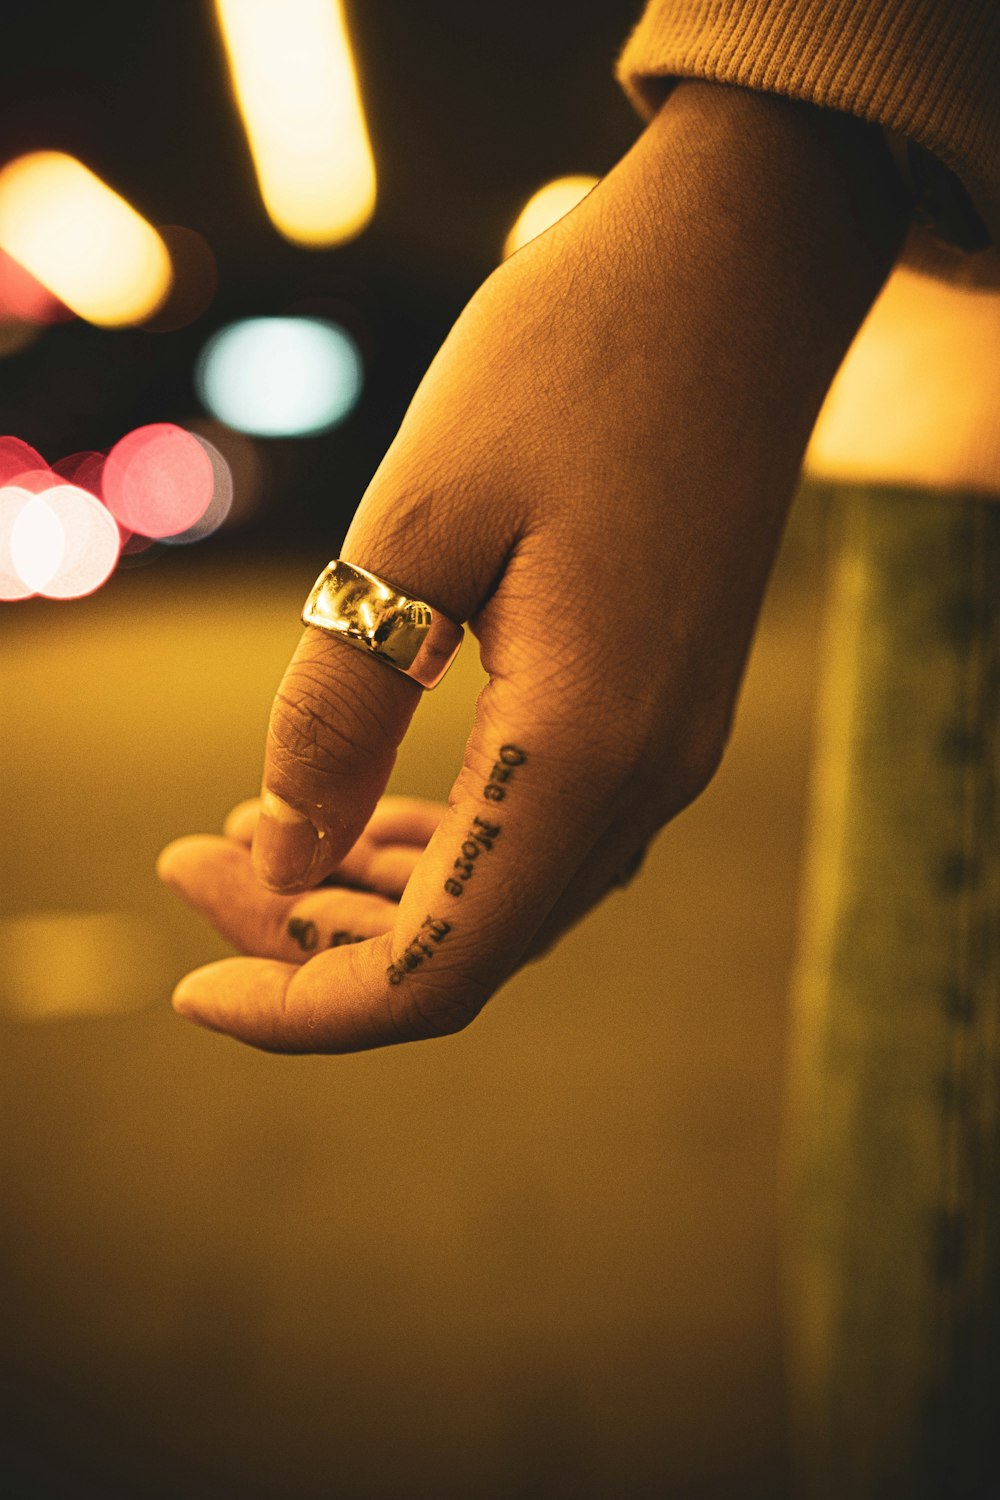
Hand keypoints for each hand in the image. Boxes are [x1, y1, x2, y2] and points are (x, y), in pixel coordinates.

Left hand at [159, 81, 907, 1050]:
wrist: (735, 274)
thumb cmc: (569, 364)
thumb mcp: (416, 522)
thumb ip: (342, 703)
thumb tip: (281, 851)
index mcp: (584, 747)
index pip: (439, 966)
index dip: (307, 1010)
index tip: (189, 991)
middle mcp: (644, 776)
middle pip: (468, 941)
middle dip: (313, 939)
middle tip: (190, 860)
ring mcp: (668, 746)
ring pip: (507, 894)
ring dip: (374, 892)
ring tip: (252, 833)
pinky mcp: (663, 704)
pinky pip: (544, 829)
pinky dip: (444, 843)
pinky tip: (371, 806)